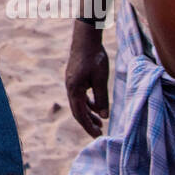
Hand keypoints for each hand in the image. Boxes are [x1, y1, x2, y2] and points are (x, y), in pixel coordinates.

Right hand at [66, 22, 109, 136]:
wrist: (85, 38)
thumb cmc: (94, 57)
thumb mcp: (101, 79)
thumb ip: (102, 98)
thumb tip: (104, 116)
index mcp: (74, 89)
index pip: (80, 114)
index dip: (88, 126)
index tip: (97, 135)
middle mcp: (70, 87)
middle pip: (77, 110)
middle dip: (87, 123)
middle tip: (99, 132)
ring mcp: (71, 82)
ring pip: (78, 103)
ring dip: (88, 113)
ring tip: (99, 122)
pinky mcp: (75, 78)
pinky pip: (80, 95)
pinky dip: (88, 103)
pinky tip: (96, 105)